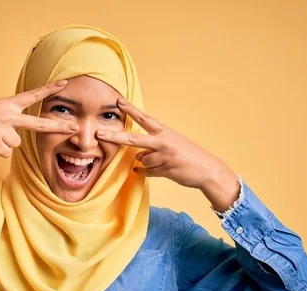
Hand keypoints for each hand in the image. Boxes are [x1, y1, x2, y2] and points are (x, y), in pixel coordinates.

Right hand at [0, 80, 78, 157]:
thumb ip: (9, 119)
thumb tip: (19, 139)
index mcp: (6, 104)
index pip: (31, 95)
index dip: (48, 90)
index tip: (64, 83)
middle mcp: (7, 115)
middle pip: (37, 124)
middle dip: (57, 126)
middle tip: (74, 128)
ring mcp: (3, 130)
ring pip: (16, 143)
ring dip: (5, 143)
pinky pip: (6, 152)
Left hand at [96, 99, 239, 209]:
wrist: (207, 170)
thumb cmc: (187, 157)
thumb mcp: (170, 147)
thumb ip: (152, 149)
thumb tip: (137, 157)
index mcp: (164, 132)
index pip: (144, 118)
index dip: (131, 110)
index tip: (118, 101)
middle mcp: (163, 141)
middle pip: (134, 139)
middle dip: (115, 136)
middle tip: (99, 133)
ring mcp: (165, 155)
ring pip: (143, 160)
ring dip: (149, 164)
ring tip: (164, 163)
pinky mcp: (167, 169)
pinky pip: (148, 172)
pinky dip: (146, 172)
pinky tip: (151, 171)